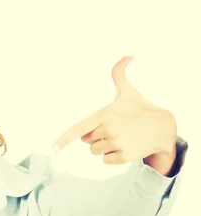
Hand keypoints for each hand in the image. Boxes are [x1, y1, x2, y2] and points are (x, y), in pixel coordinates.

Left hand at [50, 56, 176, 167]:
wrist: (162, 128)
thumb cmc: (140, 109)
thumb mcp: (128, 91)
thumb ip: (119, 73)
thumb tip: (128, 55)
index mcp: (105, 114)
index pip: (78, 129)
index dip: (63, 140)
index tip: (52, 150)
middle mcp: (109, 129)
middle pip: (87, 140)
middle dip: (95, 136)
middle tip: (112, 129)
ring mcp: (117, 144)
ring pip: (95, 151)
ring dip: (104, 147)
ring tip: (119, 137)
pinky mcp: (124, 157)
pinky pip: (106, 161)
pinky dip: (113, 157)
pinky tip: (125, 146)